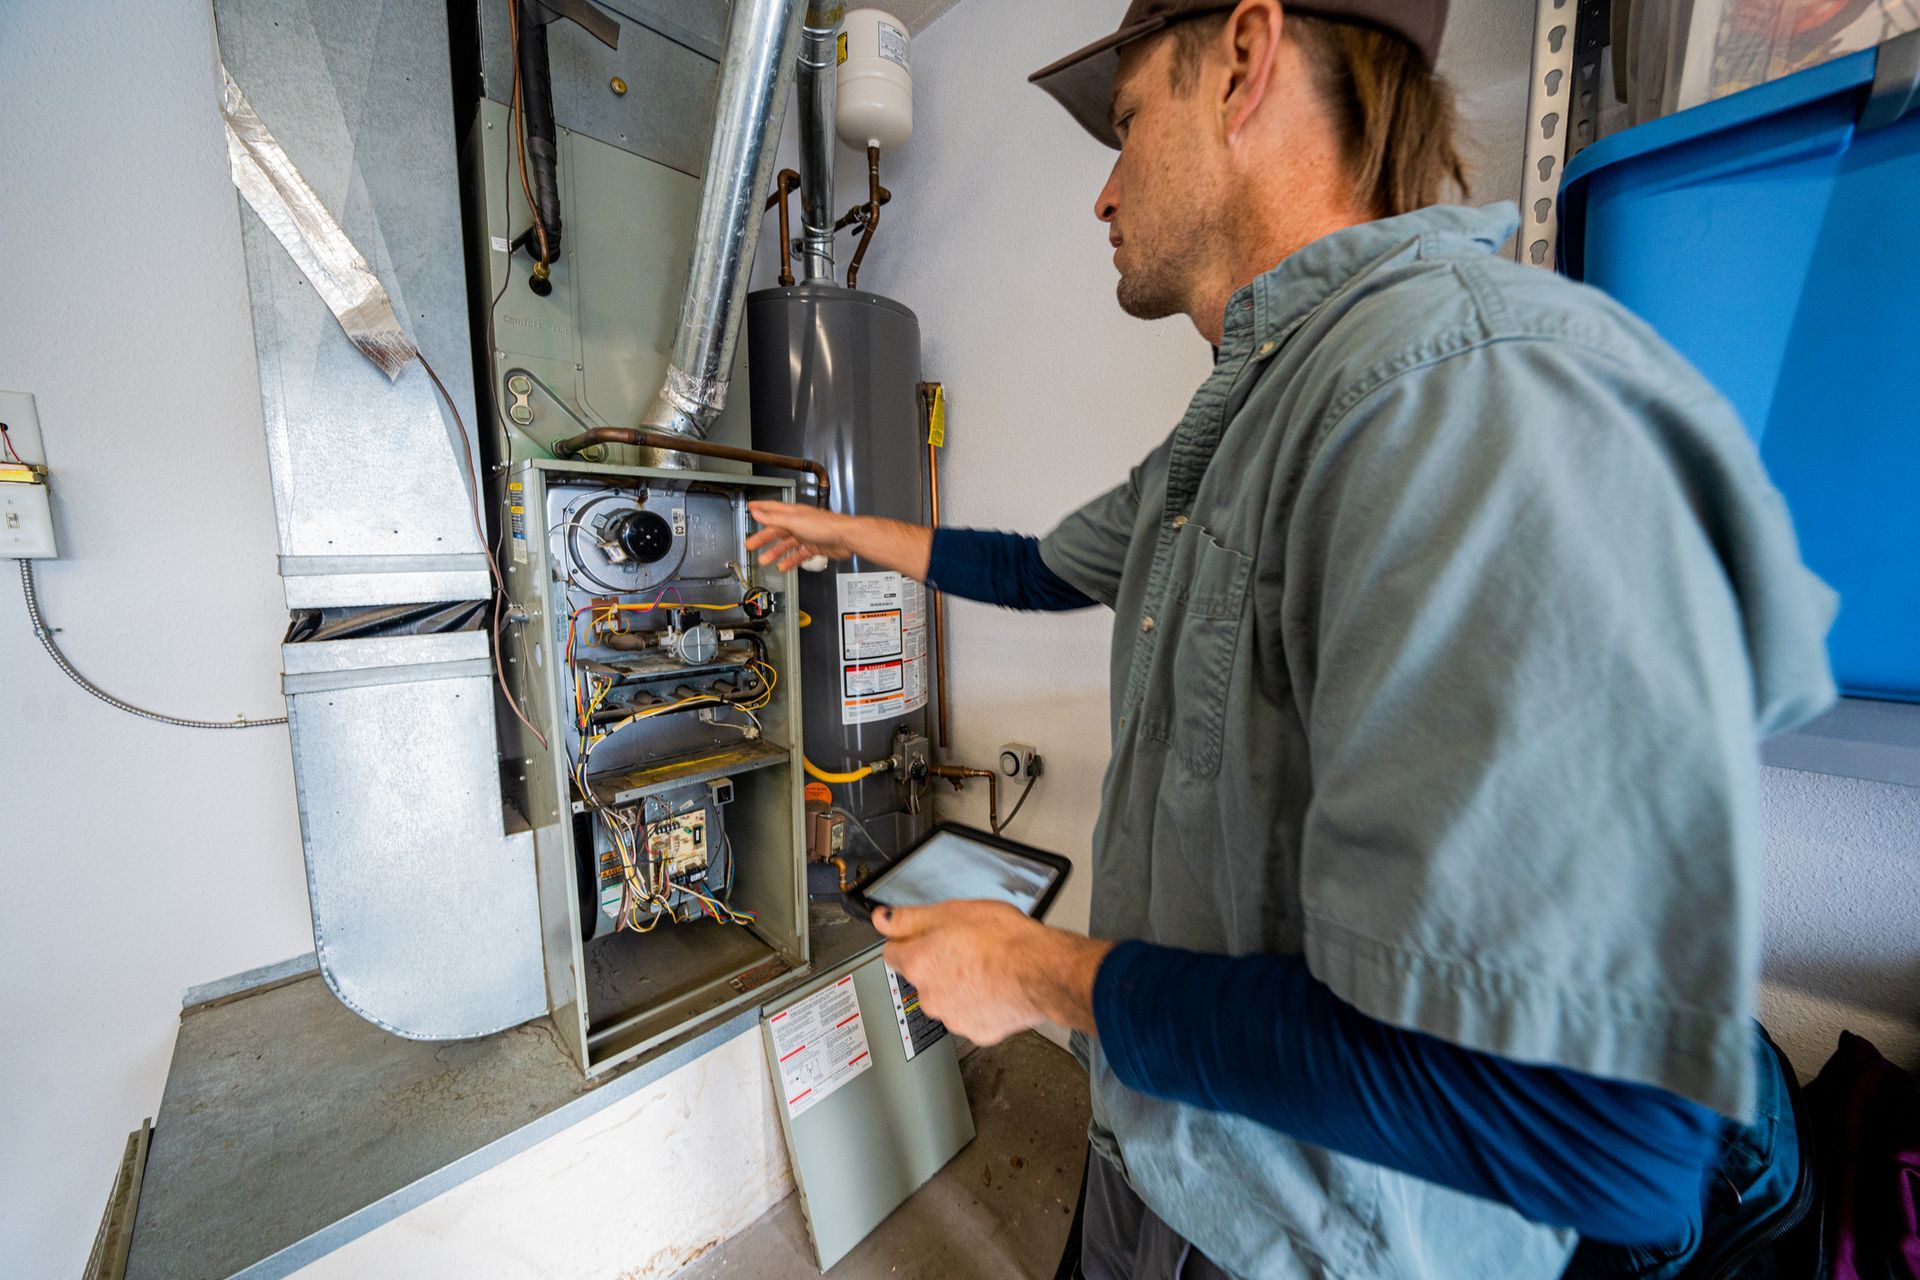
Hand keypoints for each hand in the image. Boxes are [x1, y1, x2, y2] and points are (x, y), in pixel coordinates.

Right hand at [746, 500, 857, 570]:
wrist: (845, 537)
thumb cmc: (825, 526)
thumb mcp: (794, 521)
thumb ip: (774, 519)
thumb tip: (757, 513)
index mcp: (793, 513)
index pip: (772, 509)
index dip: (760, 508)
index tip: (750, 507)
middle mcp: (799, 523)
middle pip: (776, 530)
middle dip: (763, 538)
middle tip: (750, 544)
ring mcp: (806, 535)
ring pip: (786, 544)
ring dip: (775, 552)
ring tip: (764, 560)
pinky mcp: (814, 547)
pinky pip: (798, 554)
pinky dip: (790, 560)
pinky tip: (783, 566)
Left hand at [872, 901, 1112, 1044]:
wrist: (1040, 972)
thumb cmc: (1004, 940)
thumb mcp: (954, 911)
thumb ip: (912, 917)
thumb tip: (882, 919)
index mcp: (918, 963)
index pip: (893, 952)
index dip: (910, 941)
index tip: (924, 937)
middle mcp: (929, 995)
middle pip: (922, 977)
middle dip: (938, 964)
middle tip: (965, 948)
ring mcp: (952, 1017)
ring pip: (946, 998)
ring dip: (958, 985)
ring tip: (986, 968)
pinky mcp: (977, 1031)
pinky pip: (971, 1015)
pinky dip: (979, 1004)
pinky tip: (995, 988)